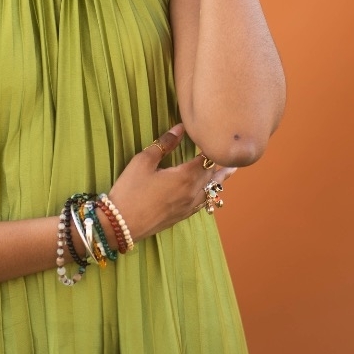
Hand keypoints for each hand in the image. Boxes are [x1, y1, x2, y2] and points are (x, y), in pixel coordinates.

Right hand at [107, 124, 236, 243]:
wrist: (121, 225)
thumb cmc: (130, 190)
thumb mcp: (143, 162)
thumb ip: (164, 144)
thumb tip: (180, 128)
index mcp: (185, 176)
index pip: (207, 157)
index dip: (211, 146)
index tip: (215, 135)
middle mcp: (192, 192)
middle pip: (213, 174)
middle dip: (220, 161)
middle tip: (232, 152)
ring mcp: (189, 206)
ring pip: (212, 190)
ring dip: (220, 178)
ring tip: (230, 171)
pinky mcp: (182, 216)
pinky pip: (203, 202)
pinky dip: (210, 193)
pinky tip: (209, 192)